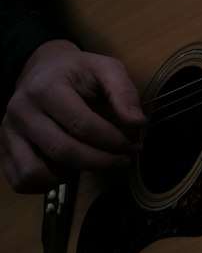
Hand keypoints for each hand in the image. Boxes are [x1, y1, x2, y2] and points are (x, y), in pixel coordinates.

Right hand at [0, 39, 145, 192]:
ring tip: (92, 160)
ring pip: (37, 171)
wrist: (43, 69)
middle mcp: (21, 110)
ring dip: (71, 174)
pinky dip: (47, 183)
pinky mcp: (4, 150)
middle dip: (100, 162)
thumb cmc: (77, 71)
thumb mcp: (105, 68)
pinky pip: (21, 181)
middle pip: (62, 151)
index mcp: (46, 86)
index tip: (132, 146)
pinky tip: (68, 168)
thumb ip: (124, 92)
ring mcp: (8, 132)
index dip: (111, 141)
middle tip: (123, 161)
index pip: (81, 124)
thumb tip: (138, 123)